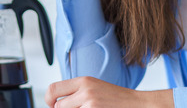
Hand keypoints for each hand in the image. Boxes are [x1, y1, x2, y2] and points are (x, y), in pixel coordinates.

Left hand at [45, 76, 174, 107]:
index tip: (52, 105)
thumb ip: (77, 92)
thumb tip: (57, 103)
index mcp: (83, 81)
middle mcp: (85, 90)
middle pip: (58, 106)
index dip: (48, 100)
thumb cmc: (116, 99)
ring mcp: (90, 103)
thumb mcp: (95, 88)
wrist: (138, 104)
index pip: (53, 89)